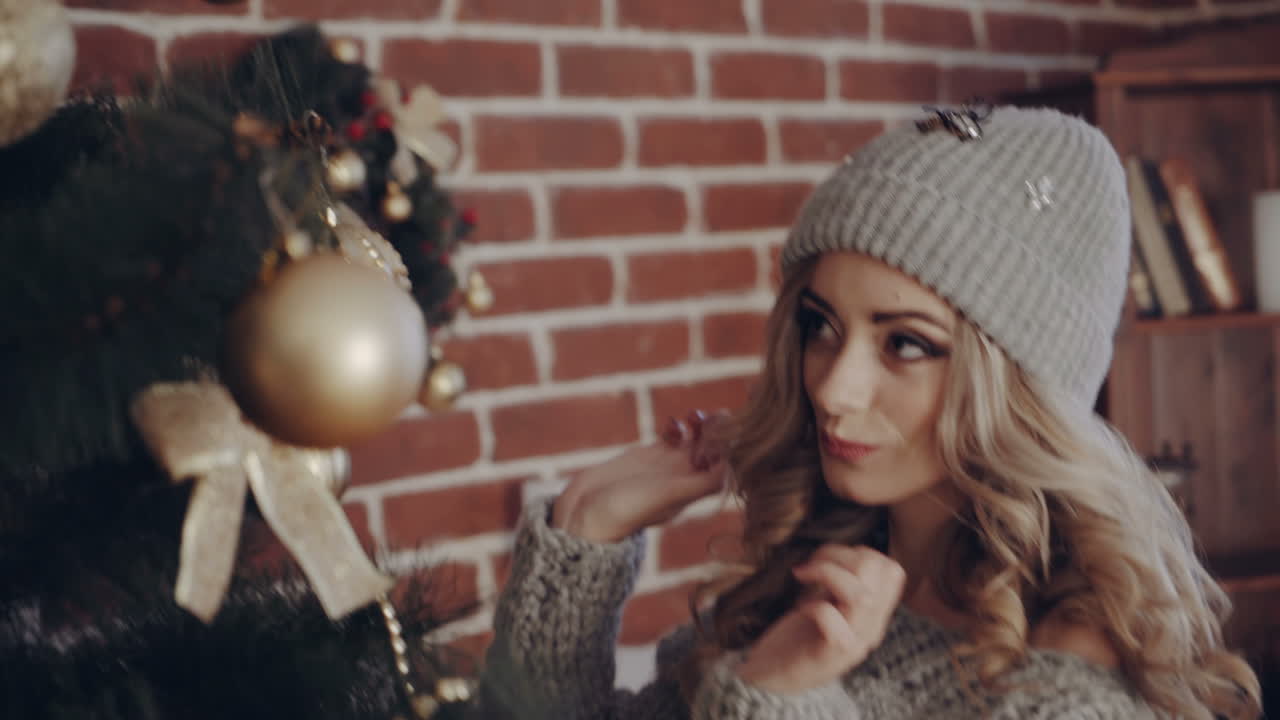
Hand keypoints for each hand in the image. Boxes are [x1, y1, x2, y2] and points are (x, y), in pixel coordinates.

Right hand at [551, 410, 728, 542]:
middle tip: (713, 416)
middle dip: (715, 431)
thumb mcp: (666, 495)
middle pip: (712, 450)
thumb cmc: (627, 509)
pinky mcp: (648, 456)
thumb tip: (730, 467)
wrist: (587, 512)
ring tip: (693, 415)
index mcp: (693, 490)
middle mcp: (684, 478)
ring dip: (699, 426)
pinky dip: (677, 427)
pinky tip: (671, 422)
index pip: (723, 466)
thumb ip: (699, 483)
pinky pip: (672, 437)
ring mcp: (666, 466)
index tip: (724, 431)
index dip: (728, 447)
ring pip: (694, 441)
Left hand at [735, 545, 905, 692]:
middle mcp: (870, 630)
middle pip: (880, 574)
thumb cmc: (798, 633)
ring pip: (861, 595)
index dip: (862, 552)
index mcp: (874, 615)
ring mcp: (853, 644)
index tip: (831, 557)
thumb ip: (844, 583)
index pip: (893, 571)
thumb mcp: (828, 602)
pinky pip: (830, 618)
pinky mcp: (828, 654)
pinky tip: (799, 607)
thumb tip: (847, 550)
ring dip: (828, 572)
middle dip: (842, 554)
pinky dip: (811, 604)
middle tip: (813, 563)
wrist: (776, 675)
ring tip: (804, 575)